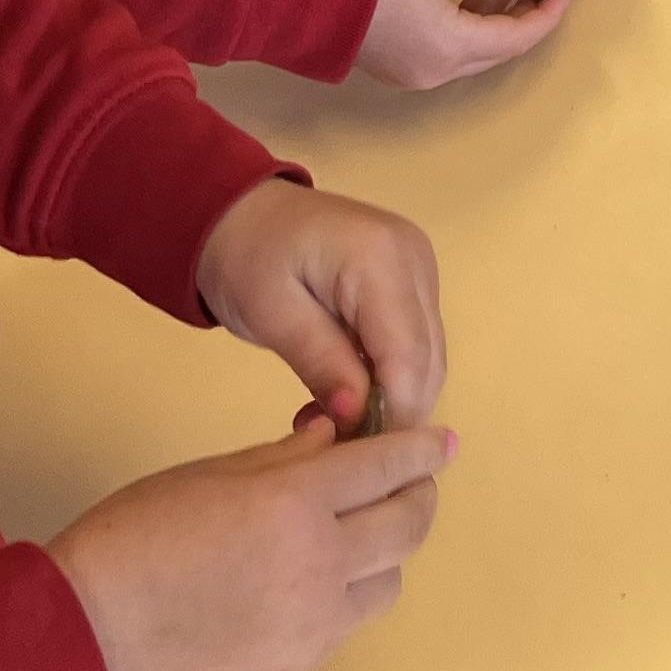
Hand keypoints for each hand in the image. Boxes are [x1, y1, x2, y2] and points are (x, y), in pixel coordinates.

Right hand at [47, 415, 450, 670]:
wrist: (84, 640)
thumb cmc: (133, 538)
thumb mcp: (209, 474)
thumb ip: (283, 457)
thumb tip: (332, 439)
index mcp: (296, 504)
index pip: (388, 466)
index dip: (423, 449)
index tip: (442, 442)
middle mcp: (321, 565)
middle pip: (409, 526)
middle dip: (416, 496)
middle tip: (403, 484)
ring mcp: (313, 627)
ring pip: (388, 582)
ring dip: (383, 554)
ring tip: (349, 538)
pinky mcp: (296, 669)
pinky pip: (345, 625)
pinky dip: (343, 597)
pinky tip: (306, 585)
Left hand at [194, 177, 446, 433]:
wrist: (242, 212)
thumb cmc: (246, 258)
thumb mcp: (271, 314)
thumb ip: (320, 363)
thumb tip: (358, 418)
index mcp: (381, 259)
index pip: (408, 355)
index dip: (392, 414)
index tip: (356, 458)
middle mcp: (416, 260)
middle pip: (427, 359)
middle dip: (393, 413)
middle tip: (337, 450)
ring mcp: (420, 268)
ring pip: (427, 357)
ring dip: (391, 399)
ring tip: (334, 426)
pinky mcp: (413, 281)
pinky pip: (415, 343)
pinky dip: (388, 378)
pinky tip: (347, 395)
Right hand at [354, 0, 561, 88]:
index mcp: (453, 47)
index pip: (516, 39)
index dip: (544, 18)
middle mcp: (438, 72)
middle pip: (497, 51)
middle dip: (522, 21)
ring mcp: (416, 76)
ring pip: (474, 55)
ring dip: (494, 25)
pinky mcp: (399, 70)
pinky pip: (449, 56)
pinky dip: (468, 31)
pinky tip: (472, 0)